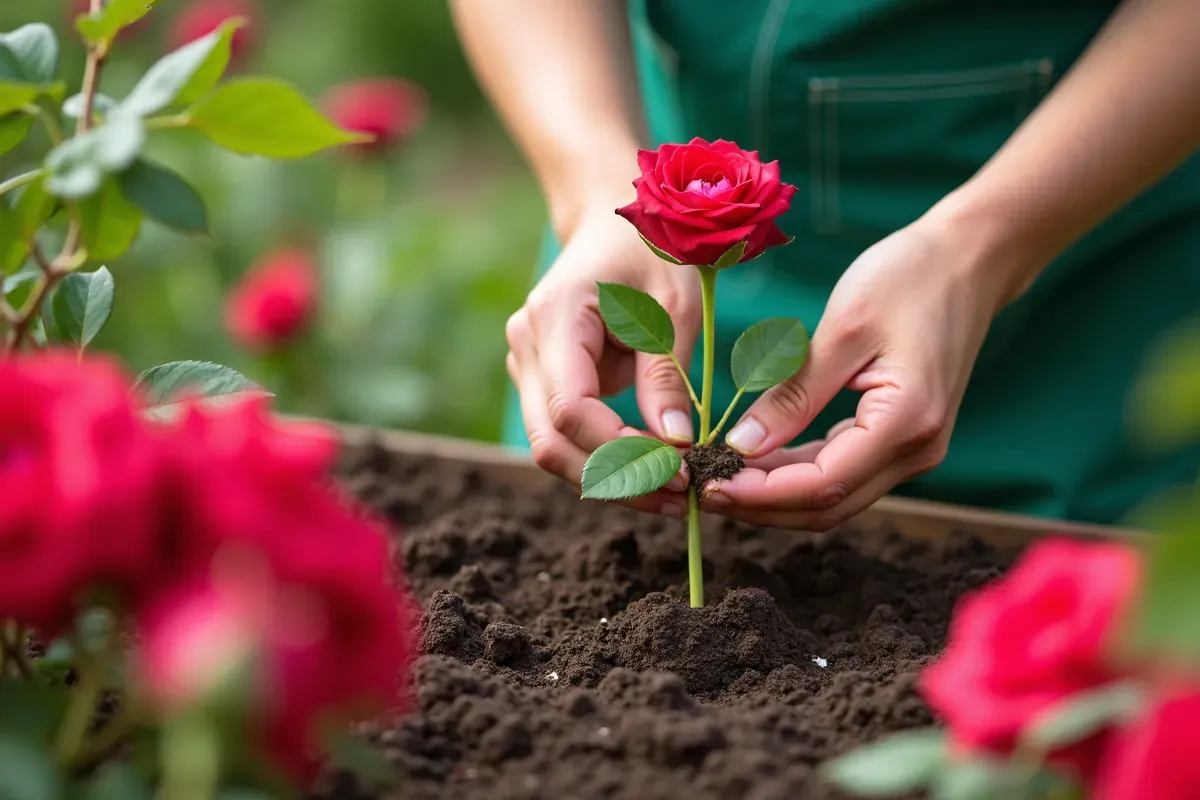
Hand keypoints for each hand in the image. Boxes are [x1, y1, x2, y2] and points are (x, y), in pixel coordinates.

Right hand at [506, 207, 700, 515]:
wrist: (612, 220)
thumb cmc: (649, 250)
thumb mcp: (672, 305)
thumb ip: (665, 374)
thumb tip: (672, 445)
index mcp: (556, 316)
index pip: (571, 408)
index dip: (620, 449)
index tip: (679, 468)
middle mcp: (527, 345)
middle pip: (550, 441)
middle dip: (614, 479)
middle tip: (680, 497)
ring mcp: (527, 365)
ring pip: (552, 448)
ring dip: (610, 479)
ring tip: (674, 493)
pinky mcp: (542, 381)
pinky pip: (566, 436)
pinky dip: (606, 461)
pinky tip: (656, 473)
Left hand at [700, 213, 1008, 529]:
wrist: (970, 259)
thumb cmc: (909, 278)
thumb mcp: (843, 329)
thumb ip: (794, 393)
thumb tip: (742, 445)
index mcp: (906, 422)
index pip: (822, 484)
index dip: (761, 494)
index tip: (708, 485)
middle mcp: (916, 450)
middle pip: (828, 506)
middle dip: (762, 505)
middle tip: (701, 489)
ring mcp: (913, 449)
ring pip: (834, 497)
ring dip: (776, 495)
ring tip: (719, 477)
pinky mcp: (902, 437)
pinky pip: (843, 472)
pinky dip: (797, 474)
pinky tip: (756, 461)